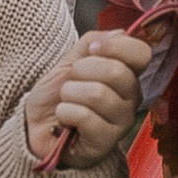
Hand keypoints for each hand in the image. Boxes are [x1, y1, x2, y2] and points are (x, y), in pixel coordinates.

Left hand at [23, 29, 152, 168]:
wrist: (36, 124)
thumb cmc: (57, 94)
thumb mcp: (72, 59)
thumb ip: (94, 41)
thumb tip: (118, 34)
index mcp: (128, 75)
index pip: (141, 54)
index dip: (115, 46)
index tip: (92, 49)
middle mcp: (131, 99)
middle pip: (117, 72)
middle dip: (82, 70)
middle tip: (72, 81)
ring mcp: (121, 122)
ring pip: (98, 94)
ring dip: (70, 93)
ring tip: (66, 101)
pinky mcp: (105, 143)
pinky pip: (84, 116)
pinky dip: (65, 112)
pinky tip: (64, 118)